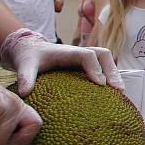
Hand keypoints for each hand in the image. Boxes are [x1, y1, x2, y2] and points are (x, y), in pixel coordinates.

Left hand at [0, 28, 122, 95]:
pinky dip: (110, 79)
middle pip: (103, 55)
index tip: (100, 84)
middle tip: (117, 89)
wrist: (30, 50)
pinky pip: (103, 69)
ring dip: (115, 75)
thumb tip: (25, 93)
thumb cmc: (29, 57)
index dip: (95, 68)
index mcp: (67, 52)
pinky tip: (113, 94)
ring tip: (120, 93)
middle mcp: (79, 53)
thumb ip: (25, 77)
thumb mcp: (25, 65)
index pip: (87, 55)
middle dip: (112, 70)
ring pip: (107, 61)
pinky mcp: (85, 67)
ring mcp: (84, 59)